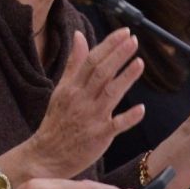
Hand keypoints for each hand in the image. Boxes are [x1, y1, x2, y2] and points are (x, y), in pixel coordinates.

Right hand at [26, 28, 144, 177]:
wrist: (47, 156)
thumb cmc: (57, 120)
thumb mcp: (62, 89)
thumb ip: (73, 63)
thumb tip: (79, 36)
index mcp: (72, 87)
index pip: (91, 60)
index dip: (109, 45)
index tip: (124, 32)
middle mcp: (82, 99)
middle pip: (101, 73)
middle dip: (118, 56)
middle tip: (133, 40)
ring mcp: (91, 118)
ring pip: (110, 94)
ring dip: (125, 78)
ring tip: (140, 63)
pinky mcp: (99, 136)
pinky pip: (116, 126)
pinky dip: (128, 118)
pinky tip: (141, 109)